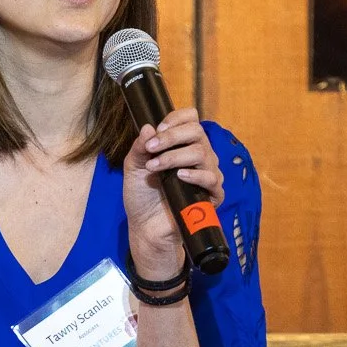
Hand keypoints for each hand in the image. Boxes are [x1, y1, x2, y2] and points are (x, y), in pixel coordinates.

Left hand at [121, 107, 221, 280]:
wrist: (145, 227)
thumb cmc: (142, 196)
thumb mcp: (134, 168)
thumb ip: (140, 148)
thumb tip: (148, 127)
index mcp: (182, 145)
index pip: (190, 119)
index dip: (176, 120)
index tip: (158, 130)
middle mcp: (198, 156)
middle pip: (197, 132)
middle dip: (172, 137)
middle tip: (152, 149)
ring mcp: (207, 175)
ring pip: (203, 153)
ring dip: (175, 156)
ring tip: (155, 167)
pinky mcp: (212, 196)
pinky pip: (212, 179)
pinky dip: (195, 175)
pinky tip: (179, 176)